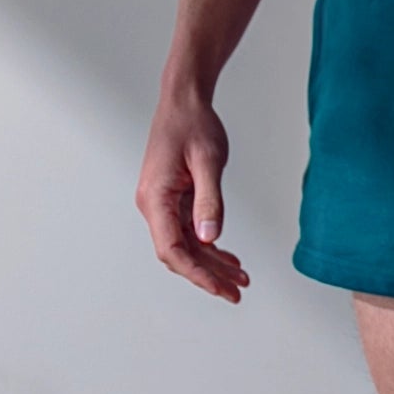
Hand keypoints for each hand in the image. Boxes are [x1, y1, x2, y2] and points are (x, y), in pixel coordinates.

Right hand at [136, 96, 251, 304]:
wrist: (184, 101)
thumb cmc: (192, 124)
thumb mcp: (207, 161)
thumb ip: (209, 201)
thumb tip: (210, 238)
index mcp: (155, 198)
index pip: (171, 249)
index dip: (196, 273)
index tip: (220, 288)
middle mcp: (153, 204)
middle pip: (179, 253)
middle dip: (208, 275)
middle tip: (237, 292)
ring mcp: (162, 203)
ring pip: (186, 245)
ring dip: (212, 264)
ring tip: (240, 278)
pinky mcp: (173, 199)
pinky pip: (190, 231)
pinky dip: (209, 246)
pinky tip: (229, 257)